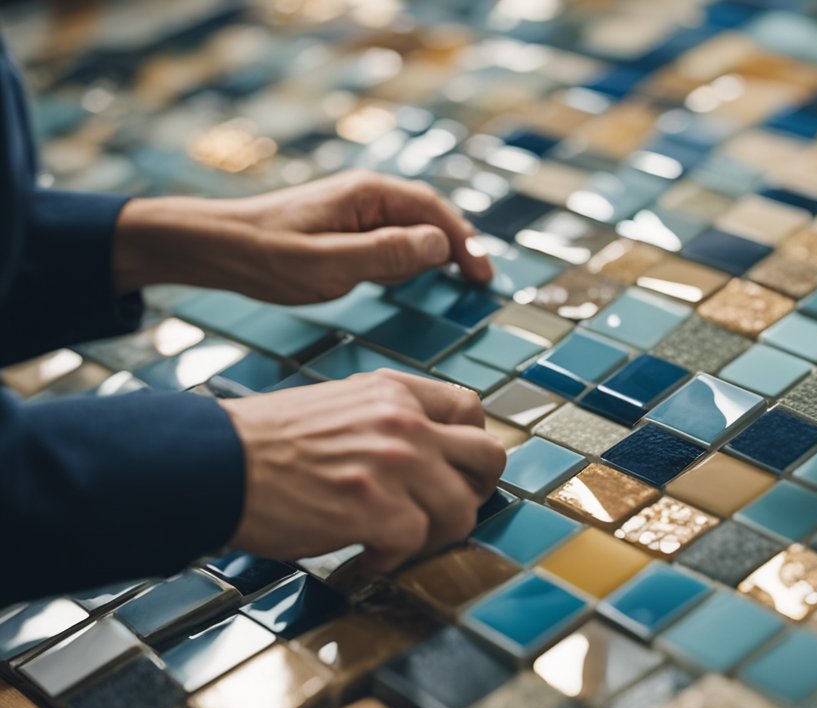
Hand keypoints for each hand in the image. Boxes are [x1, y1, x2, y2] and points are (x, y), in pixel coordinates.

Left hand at [112, 170, 491, 302]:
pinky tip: (397, 281)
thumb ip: (387, 255)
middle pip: (428, 218)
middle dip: (455, 249)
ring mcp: (355, 212)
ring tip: (442, 285)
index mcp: (369, 195)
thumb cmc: (266, 257)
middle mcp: (367, 196)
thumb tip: (440, 246)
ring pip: (409, 232)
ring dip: (427, 257)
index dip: (466, 244)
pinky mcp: (343, 229)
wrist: (214, 248)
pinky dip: (403, 261)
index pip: (435, 212)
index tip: (484, 278)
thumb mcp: (330, 264)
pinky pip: (387, 242)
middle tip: (477, 284)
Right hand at [218, 369, 506, 573]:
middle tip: (446, 514)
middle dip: (475, 491)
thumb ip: (387, 418)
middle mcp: (403, 422)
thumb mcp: (337, 405)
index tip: (453, 470)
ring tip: (399, 543)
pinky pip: (418, 543)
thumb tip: (428, 449)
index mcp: (393, 392)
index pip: (470, 408)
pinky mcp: (377, 509)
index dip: (469, 445)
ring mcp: (394, 465)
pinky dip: (394, 561)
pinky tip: (367, 558)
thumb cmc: (265, 444)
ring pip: (463, 509)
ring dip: (435, 535)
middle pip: (488, 457)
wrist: (212, 464)